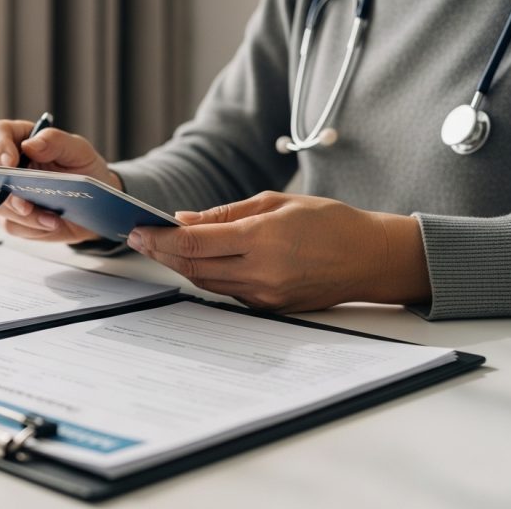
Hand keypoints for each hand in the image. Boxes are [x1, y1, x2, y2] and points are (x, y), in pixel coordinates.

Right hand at [0, 119, 120, 242]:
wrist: (96, 204)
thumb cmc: (85, 171)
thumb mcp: (79, 151)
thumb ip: (55, 141)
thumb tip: (30, 144)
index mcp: (21, 140)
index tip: (10, 160)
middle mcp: (10, 166)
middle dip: (4, 187)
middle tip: (24, 201)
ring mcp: (8, 193)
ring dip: (23, 214)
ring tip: (50, 218)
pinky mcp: (14, 217)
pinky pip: (12, 224)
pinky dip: (32, 227)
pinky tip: (52, 223)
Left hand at [126, 191, 431, 311]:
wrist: (371, 259)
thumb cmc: (330, 221)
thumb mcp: (276, 202)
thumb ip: (226, 213)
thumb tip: (184, 219)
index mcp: (262, 239)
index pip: (194, 244)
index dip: (160, 239)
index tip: (138, 230)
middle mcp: (261, 272)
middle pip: (193, 267)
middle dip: (162, 253)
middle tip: (140, 238)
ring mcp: (266, 295)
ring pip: (207, 283)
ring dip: (181, 266)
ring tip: (162, 247)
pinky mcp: (271, 308)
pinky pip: (228, 292)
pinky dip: (208, 275)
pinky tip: (198, 261)